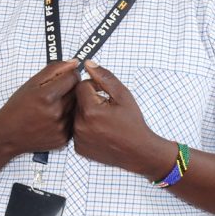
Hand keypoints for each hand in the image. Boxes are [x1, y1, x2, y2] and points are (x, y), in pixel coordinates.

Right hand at [0, 59, 80, 156]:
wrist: (8, 134)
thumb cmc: (17, 107)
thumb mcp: (31, 83)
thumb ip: (54, 69)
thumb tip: (74, 63)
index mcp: (47, 96)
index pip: (73, 77)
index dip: (69, 75)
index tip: (63, 78)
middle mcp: (56, 112)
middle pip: (76, 92)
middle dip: (68, 89)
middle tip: (55, 93)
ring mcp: (61, 127)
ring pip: (76, 107)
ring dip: (69, 104)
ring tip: (53, 106)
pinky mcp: (63, 138)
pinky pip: (73, 122)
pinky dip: (67, 118)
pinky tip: (53, 119)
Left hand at [72, 60, 174, 176]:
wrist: (139, 151)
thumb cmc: (133, 124)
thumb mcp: (123, 95)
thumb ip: (104, 77)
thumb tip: (88, 64)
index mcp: (90, 110)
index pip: (81, 86)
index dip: (94, 87)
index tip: (105, 95)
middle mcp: (80, 125)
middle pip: (77, 100)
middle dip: (90, 100)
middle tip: (106, 108)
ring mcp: (78, 138)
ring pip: (76, 115)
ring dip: (86, 113)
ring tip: (103, 120)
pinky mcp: (78, 148)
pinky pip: (76, 129)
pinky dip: (85, 128)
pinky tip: (100, 131)